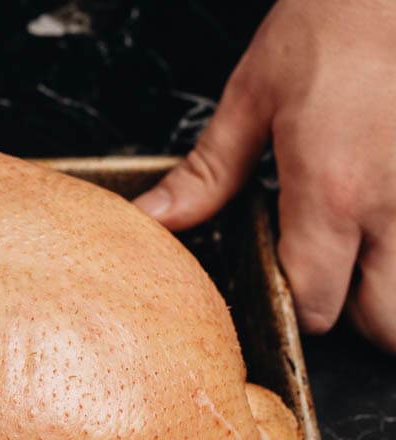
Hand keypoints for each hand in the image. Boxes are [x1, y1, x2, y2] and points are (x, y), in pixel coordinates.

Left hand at [134, 0, 395, 352]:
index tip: (280, 282)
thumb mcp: (255, 95)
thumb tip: (155, 219)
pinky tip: (385, 224)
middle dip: (354, 320)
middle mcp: (394, 207)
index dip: (293, 308)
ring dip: (392, 293)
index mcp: (332, 195)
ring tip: (364, 260)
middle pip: (386, 323)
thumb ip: (208, 172)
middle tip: (329, 284)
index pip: (315, 305)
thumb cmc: (336, 22)